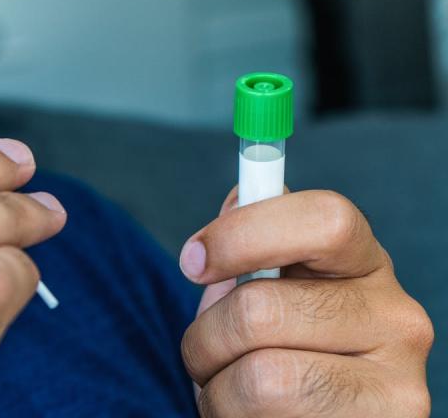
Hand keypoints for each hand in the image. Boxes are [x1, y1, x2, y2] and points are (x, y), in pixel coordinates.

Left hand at [179, 187, 433, 416]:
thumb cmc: (274, 349)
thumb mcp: (262, 288)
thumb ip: (251, 241)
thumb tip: (239, 198)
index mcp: (365, 263)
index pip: (324, 220)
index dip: (243, 233)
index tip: (192, 262)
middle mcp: (397, 319)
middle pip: (261, 310)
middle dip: (206, 338)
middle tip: (206, 354)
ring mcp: (398, 387)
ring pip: (261, 378)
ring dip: (217, 391)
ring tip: (232, 393)